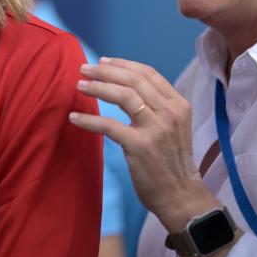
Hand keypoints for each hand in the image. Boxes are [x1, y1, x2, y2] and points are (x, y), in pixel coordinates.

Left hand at [68, 57, 215, 229]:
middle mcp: (170, 113)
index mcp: (178, 105)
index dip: (123, 64)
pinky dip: (88, 120)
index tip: (102, 61)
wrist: (181, 196)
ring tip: (79, 86)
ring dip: (97, 88)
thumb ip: (156, 106)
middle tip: (84, 69)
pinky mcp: (140, 146)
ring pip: (122, 96)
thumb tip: (125, 85)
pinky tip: (74, 118)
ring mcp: (156, 129)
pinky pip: (108, 125)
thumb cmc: (170, 161)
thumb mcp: (172, 127)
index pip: (148, 74)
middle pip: (133, 80)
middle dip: (105, 71)